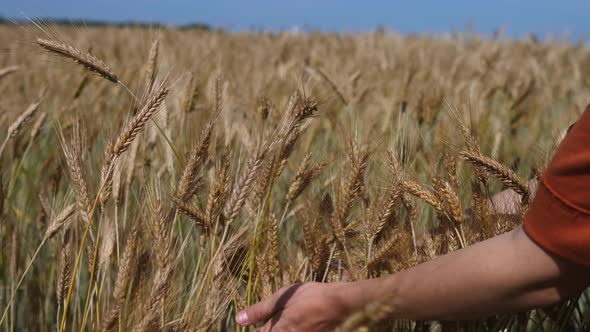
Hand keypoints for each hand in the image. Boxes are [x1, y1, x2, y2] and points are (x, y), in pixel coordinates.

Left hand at [236, 282, 356, 330]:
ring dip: (279, 328)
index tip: (256, 325)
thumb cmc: (311, 298)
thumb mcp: (283, 298)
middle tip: (277, 320)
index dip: (255, 329)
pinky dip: (293, 329)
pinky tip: (297, 324)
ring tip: (287, 320)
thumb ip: (260, 310)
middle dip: (267, 329)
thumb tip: (239, 319)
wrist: (343, 305)